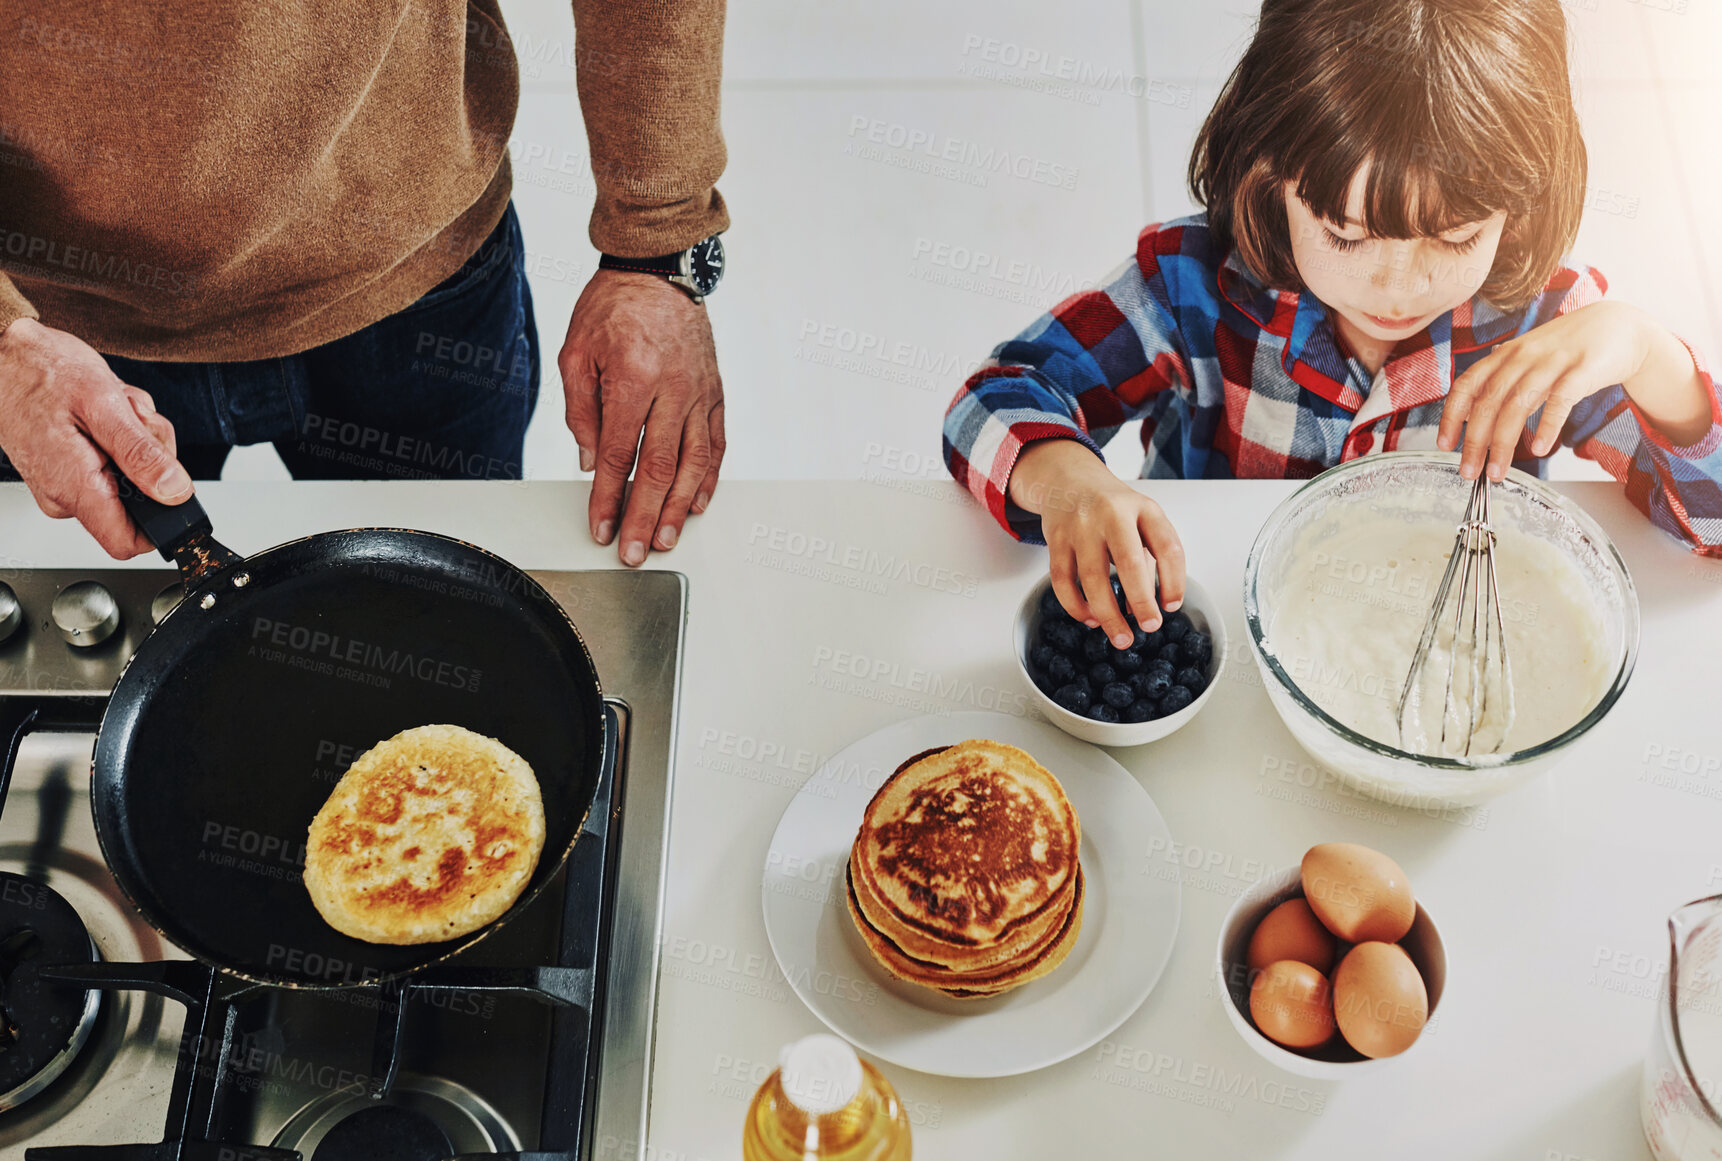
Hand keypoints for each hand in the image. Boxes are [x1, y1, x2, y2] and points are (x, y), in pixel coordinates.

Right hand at [0, 317, 188, 557]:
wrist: (4, 354)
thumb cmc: (41, 370)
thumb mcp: (104, 405)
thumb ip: (142, 454)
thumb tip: (175, 492)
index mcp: (75, 487)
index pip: (127, 542)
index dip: (162, 520)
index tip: (171, 485)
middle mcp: (66, 494)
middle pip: (141, 502)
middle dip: (152, 458)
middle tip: (133, 421)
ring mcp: (66, 482)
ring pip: (133, 477)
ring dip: (139, 438)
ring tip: (115, 409)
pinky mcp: (70, 468)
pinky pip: (116, 461)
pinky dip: (124, 433)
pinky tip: (107, 411)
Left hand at [559, 270, 723, 565]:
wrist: (658, 270)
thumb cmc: (613, 308)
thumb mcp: (576, 353)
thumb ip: (581, 411)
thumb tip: (591, 463)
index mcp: (633, 379)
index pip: (619, 454)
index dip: (608, 498)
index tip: (601, 527)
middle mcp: (672, 390)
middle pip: (660, 468)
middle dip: (644, 516)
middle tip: (634, 551)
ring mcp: (699, 393)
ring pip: (694, 463)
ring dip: (679, 508)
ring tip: (665, 538)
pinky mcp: (715, 393)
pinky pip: (716, 444)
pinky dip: (708, 479)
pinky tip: (697, 503)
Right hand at [1009, 439, 1185, 648]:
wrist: (1069, 480)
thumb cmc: (1112, 508)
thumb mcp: (1141, 520)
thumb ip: (1148, 559)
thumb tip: (1144, 608)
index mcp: (1144, 508)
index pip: (1167, 546)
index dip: (1174, 580)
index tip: (1172, 606)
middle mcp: (1112, 513)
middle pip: (1129, 561)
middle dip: (1142, 601)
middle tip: (1150, 627)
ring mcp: (1080, 526)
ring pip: (1092, 577)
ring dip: (1108, 614)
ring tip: (1121, 637)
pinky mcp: (1056, 539)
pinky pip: (1062, 580)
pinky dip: (1076, 606)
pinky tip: (1090, 618)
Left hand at [1438, 301, 1667, 480]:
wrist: (1619, 327)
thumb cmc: (1568, 351)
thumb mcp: (1527, 362)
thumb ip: (1502, 385)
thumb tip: (1472, 418)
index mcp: (1505, 355)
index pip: (1467, 385)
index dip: (1452, 416)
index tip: (1444, 445)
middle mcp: (1523, 356)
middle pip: (1489, 401)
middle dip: (1475, 441)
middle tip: (1468, 471)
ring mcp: (1552, 361)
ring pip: (1518, 404)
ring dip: (1503, 442)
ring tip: (1497, 471)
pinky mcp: (1583, 369)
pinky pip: (1560, 400)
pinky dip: (1547, 426)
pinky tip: (1538, 449)